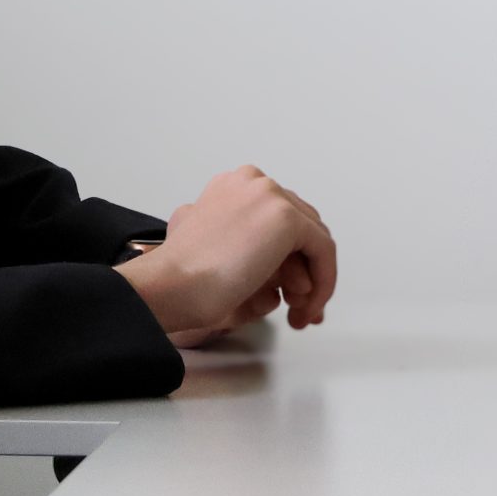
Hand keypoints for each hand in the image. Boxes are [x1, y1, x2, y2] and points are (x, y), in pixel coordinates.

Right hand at [118, 166, 335, 336]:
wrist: (172, 283)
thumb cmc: (184, 277)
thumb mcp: (219, 246)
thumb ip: (251, 241)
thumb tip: (294, 268)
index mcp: (232, 185)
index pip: (281, 217)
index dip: (292, 259)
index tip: (287, 294)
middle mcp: (252, 181)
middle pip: (302, 228)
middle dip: (306, 272)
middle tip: (296, 309)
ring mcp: (270, 196)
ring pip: (316, 241)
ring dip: (314, 282)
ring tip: (297, 314)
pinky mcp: (287, 218)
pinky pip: (324, 253)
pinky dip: (323, 283)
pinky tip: (305, 309)